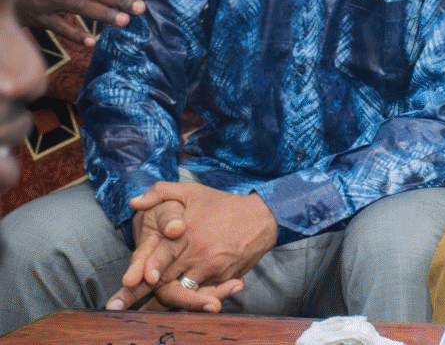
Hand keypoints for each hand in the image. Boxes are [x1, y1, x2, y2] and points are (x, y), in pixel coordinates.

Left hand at [106, 182, 275, 312]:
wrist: (262, 217)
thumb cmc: (223, 204)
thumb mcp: (193, 191)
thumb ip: (162, 192)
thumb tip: (134, 200)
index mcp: (187, 233)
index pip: (161, 254)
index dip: (145, 270)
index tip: (130, 282)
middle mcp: (198, 254)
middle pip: (165, 280)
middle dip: (139, 295)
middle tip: (116, 306)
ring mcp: (211, 269)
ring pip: (181, 293)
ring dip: (160, 305)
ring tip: (140, 318)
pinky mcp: (222, 280)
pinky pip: (202, 297)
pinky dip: (187, 305)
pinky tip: (171, 312)